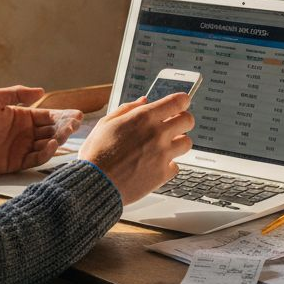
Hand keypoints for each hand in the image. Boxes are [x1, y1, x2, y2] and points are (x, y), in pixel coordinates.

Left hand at [0, 86, 81, 176]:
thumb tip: (41, 91)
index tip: (76, 115)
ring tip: (64, 135)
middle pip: (51, 131)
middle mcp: (24, 133)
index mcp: (21, 117)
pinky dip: (45, 154)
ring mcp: (21, 149)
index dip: (63, 115)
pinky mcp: (15, 163)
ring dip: (58, 140)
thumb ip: (16, 94)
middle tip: (74, 125)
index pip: (48, 116)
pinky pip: (35, 159)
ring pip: (46, 145)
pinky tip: (51, 145)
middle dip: (64, 128)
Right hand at [79, 93, 193, 204]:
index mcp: (143, 118)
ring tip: (164, 146)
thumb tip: (143, 101)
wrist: (95, 183)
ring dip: (178, 142)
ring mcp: (162, 154)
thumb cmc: (96, 154)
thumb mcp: (106, 123)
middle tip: (175, 125)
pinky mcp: (163, 174)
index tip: (181, 103)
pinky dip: (168, 165)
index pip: (177, 101)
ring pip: (187, 143)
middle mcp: (157, 134)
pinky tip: (155, 164)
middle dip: (183, 120)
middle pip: (188, 120)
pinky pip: (176, 166)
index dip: (182, 101)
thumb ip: (128, 109)